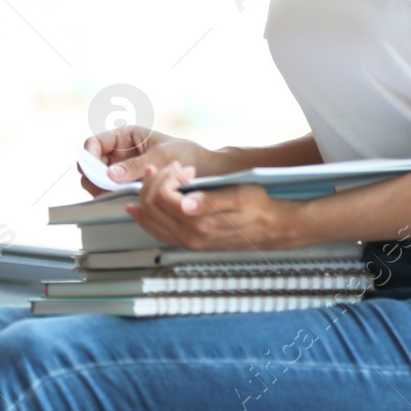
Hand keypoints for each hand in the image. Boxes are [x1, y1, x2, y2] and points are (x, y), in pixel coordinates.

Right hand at [81, 127, 208, 196]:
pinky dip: (114, 196)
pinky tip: (125, 198)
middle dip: (95, 176)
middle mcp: (120, 152)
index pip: (94, 143)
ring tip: (118, 193)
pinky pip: (112, 192)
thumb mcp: (162, 155)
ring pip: (99, 181)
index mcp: (125, 136)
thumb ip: (136, 165)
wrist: (207, 171)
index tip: (94, 170)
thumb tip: (110, 175)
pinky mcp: (129, 186)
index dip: (89, 155)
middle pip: (92, 165)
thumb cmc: (187, 154)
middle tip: (104, 188)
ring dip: (104, 188)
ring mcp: (123, 170)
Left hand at [127, 162, 305, 251]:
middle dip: (153, 182)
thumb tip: (186, 204)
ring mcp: (187, 242)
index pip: (161, 197)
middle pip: (150, 208)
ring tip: (158, 178)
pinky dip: (144, 218)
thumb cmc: (258, 207)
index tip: (182, 167)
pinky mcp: (188, 243)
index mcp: (200, 223)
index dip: (165, 177)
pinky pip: (156, 232)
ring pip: (149, 221)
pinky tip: (138, 208)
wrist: (272, 227)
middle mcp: (190, 237)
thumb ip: (210, 200)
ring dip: (147, 196)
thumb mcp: (238, 195)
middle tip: (170, 168)